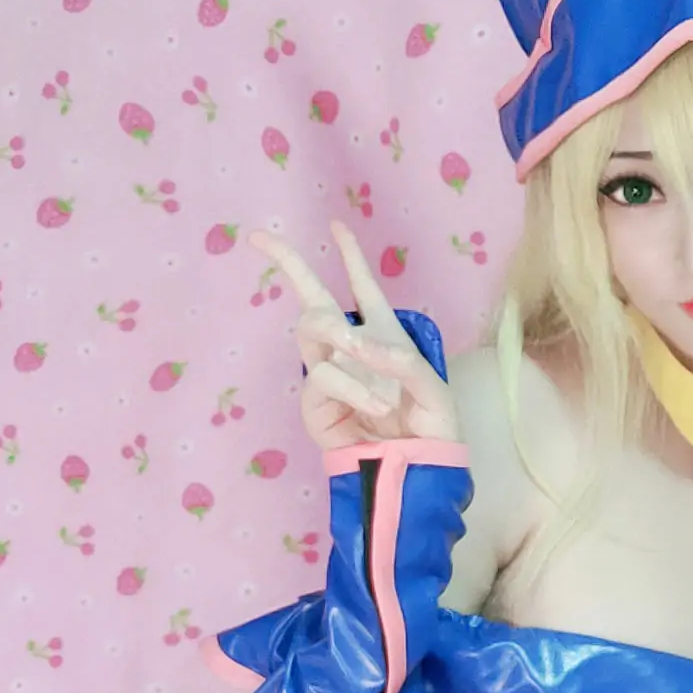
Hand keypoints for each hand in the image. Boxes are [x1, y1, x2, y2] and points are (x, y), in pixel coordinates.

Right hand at [248, 219, 459, 453]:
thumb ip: (401, 360)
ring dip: (338, 335)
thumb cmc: (430, 425)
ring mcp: (328, 372)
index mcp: (382, 332)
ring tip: (361, 357)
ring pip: (311, 327)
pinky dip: (352, 386)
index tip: (335, 224)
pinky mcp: (315, 403)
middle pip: (311, 295)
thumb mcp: (431, 387)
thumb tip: (358, 343)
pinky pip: (323, 375)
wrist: (418, 468)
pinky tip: (377, 405)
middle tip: (261, 238)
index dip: (349, 254)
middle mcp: (350, 346)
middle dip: (287, 261)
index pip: (362, 285)